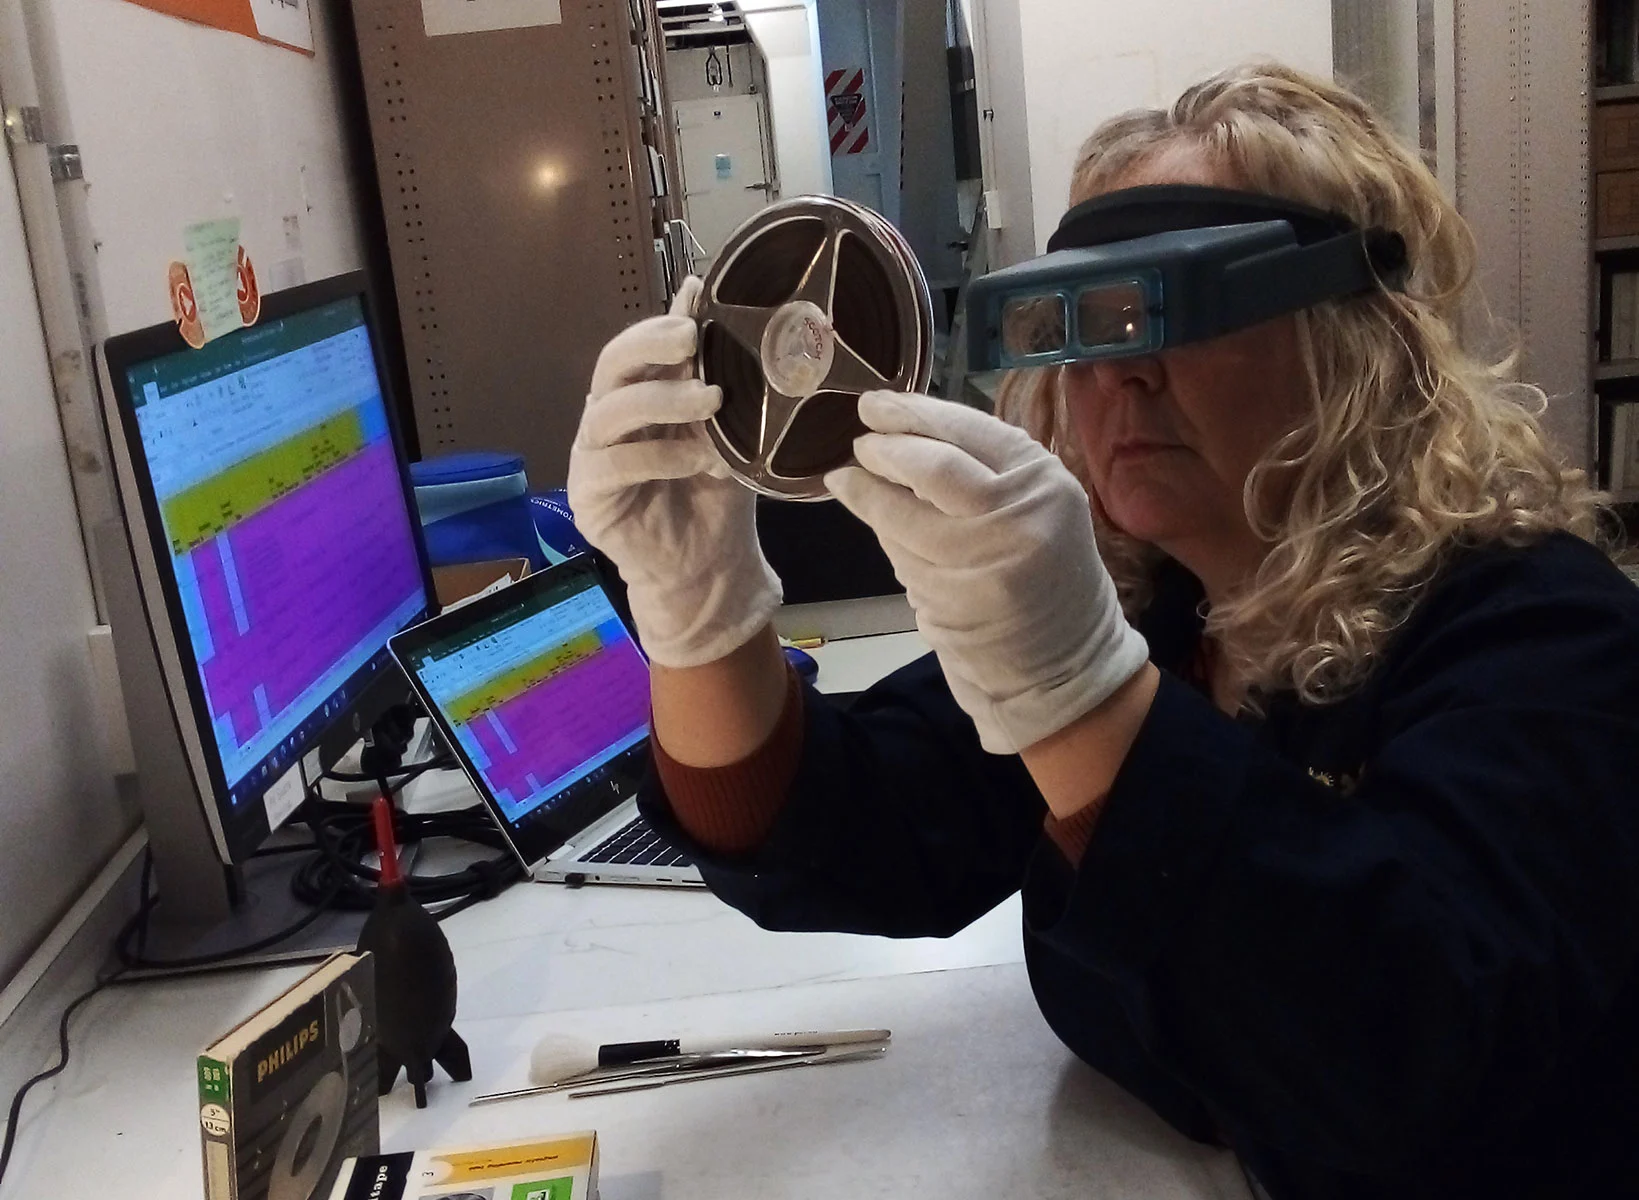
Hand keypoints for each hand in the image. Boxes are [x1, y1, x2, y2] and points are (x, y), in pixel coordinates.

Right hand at [567, 278, 780, 667]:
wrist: (709, 565)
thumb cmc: (715, 492)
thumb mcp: (728, 426)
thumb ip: (714, 367)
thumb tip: (703, 290)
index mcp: (640, 393)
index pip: (639, 344)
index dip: (664, 323)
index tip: (701, 309)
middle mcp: (610, 417)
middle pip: (613, 364)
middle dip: (651, 344)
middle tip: (692, 339)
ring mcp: (593, 455)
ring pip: (610, 411)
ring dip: (661, 400)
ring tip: (710, 401)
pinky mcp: (589, 495)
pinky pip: (612, 466)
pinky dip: (657, 458)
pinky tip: (697, 461)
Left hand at [825, 391, 1148, 754]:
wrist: (1065, 656)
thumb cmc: (1046, 566)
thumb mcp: (1037, 501)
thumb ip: (984, 465)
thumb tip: (904, 431)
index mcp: (1040, 481)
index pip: (964, 431)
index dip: (910, 414)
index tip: (873, 406)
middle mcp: (1015, 519)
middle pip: (931, 469)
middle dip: (885, 452)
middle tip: (860, 444)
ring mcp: (981, 566)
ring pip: (903, 518)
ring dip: (868, 498)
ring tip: (851, 482)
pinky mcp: (950, 604)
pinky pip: (901, 558)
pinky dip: (886, 539)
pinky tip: (883, 529)